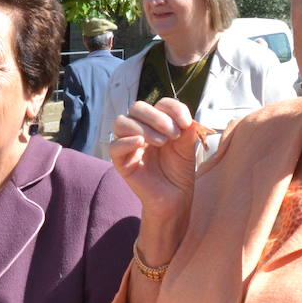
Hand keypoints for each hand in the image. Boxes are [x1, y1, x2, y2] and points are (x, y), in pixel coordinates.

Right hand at [109, 98, 200, 253]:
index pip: (159, 104)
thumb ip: (185, 129)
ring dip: (142, 127)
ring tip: (161, 142)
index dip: (172, 108)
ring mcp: (129, 145)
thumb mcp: (187, 147)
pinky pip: (113, 146)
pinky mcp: (121, 162)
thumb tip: (184, 116)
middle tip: (172, 135)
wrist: (175, 198)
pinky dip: (126, 141)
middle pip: (137, 108)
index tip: (186, 123)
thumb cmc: (179, 172)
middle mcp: (141, 130)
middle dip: (156, 117)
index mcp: (157, 124)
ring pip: (121, 122)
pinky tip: (141, 144)